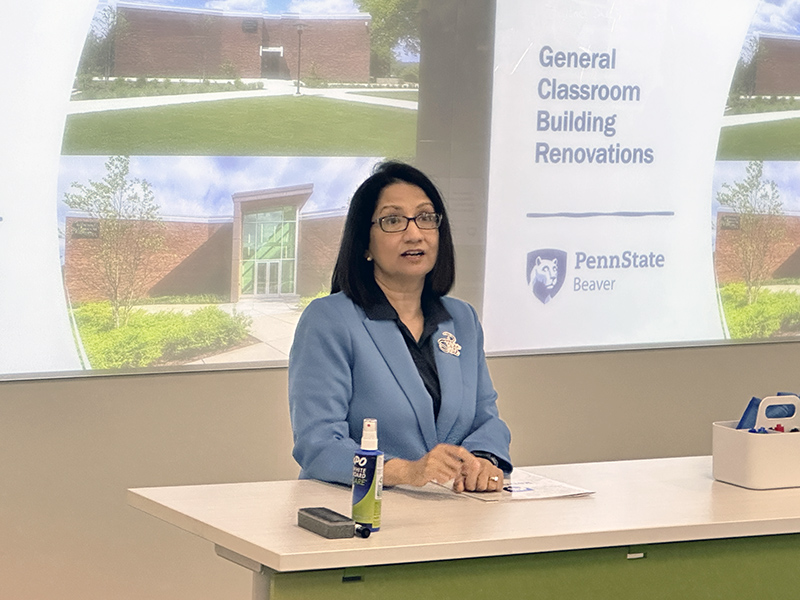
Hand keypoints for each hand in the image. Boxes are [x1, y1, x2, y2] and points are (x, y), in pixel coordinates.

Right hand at [383, 445, 503, 491]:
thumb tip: (471, 467)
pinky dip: (442, 480)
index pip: (460, 450)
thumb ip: (454, 462)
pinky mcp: (428, 470)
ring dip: (449, 478)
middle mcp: (437, 452)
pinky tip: (436, 478)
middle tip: (451, 475)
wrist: (410, 471)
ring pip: (451, 473)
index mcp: (442, 448)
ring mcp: (432, 460)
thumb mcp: (441, 459)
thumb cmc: (428, 467)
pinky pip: (443, 478)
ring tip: (441, 476)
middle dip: (458, 473)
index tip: (477, 465)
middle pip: (457, 465)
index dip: (470, 458)